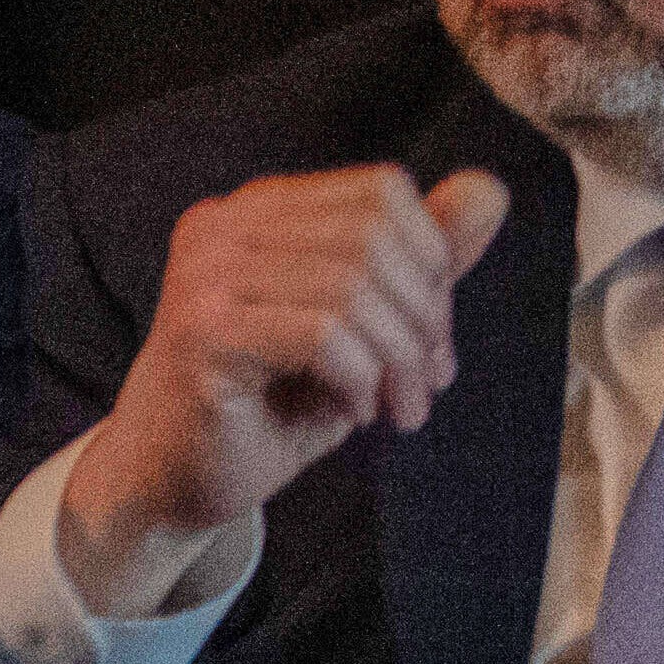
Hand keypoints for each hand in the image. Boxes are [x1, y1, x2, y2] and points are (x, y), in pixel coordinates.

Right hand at [65, 162, 508, 598]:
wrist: (176, 474)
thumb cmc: (270, 400)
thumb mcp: (364, 325)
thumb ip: (420, 261)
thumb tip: (488, 188)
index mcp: (256, 210)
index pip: (381, 192)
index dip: (432, 261)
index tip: (431, 336)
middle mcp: (221, 226)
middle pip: (374, 238)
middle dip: (424, 319)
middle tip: (425, 382)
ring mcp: (204, 275)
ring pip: (354, 290)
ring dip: (399, 362)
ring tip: (399, 407)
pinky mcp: (203, 332)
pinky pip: (324, 337)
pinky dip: (361, 382)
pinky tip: (353, 411)